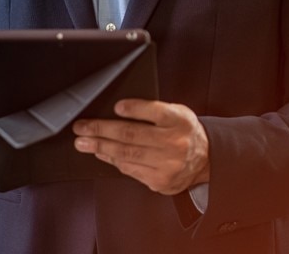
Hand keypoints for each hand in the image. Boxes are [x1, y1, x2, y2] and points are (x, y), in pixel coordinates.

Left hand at [73, 99, 209, 194]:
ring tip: (84, 142)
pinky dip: (113, 161)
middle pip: (133, 135)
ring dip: (101, 148)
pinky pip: (130, 170)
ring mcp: (168, 165)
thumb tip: (117, 111)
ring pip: (128, 155)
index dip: (135, 109)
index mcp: (180, 121)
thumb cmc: (184, 131)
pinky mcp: (160, 181)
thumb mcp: (177, 112)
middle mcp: (175, 143)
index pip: (156, 111)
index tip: (116, 107)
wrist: (206, 159)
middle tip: (82, 128)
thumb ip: (153, 110)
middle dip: (102, 130)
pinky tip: (102, 154)